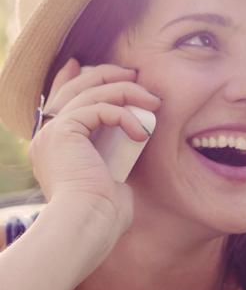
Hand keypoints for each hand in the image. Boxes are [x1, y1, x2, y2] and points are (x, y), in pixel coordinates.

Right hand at [28, 58, 160, 246]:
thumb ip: (112, 165)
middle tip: (133, 74)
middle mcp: (47, 137)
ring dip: (125, 91)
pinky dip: (124, 115)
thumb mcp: (110, 182)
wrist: (88, 226)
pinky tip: (142, 133)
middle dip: (105, 75)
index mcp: (54, 147)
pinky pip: (98, 108)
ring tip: (153, 101)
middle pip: (74, 88)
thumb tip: (127, 161)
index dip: (70, 78)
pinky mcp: (63, 132)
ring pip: (89, 92)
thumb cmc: (103, 217)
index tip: (85, 63)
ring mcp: (52, 133)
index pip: (60, 101)